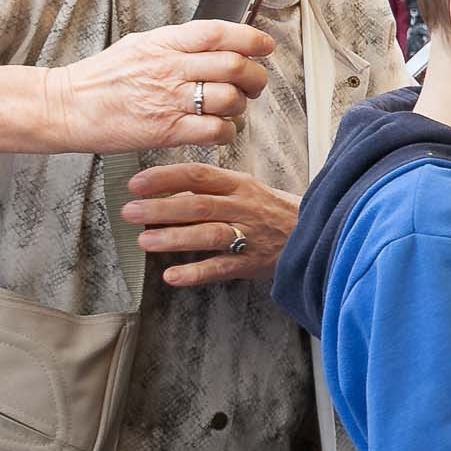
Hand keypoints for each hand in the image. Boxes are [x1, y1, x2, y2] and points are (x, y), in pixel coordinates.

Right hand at [44, 21, 273, 153]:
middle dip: (255, 77)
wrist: (66, 107)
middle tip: (252, 85)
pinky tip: (218, 129)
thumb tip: (217, 41)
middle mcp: (170, 68)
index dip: (251, 38)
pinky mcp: (167, 131)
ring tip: (231, 109)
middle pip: (235, 66)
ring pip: (230, 99)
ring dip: (241, 107)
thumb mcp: (139, 45)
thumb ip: (178, 43)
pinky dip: (227, 131)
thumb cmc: (102, 79)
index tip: (264, 46)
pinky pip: (216, 130)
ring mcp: (169, 100)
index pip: (218, 32)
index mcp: (164, 43)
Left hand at [124, 162, 297, 287]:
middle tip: (131, 212)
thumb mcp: (247, 190)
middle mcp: (243, 207)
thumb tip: (167, 191)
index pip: (199, 174)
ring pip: (209, 234)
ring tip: (145, 242)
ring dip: (175, 238)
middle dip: (161, 208)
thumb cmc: (275, 211)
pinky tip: (173, 276)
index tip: (136, 183)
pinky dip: (196, 273)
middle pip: (199, 204)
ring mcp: (249, 235)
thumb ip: (211, 190)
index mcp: (240, 185)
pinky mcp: (253, 262)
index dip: (165, 177)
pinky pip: (222, 268)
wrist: (319, 233)